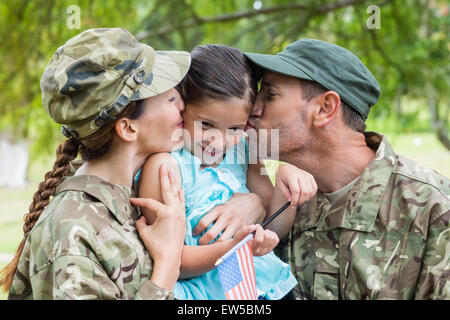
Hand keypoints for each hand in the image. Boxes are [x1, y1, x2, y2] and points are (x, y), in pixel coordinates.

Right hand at [130, 164, 185, 289]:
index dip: (139, 201)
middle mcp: (175, 211)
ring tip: (172, 172)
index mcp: (166, 212)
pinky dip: (180, 196)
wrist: (170, 259)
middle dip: (165, 177)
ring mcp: (180, 215)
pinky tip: (180, 190)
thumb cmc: (156, 247)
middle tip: (163, 165)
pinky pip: (181, 204)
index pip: (150, 202)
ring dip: (174, 184)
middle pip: (168, 190)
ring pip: (177, 195)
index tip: (131, 200)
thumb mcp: (145, 233)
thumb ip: (141, 222)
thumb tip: (142, 217)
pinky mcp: (182, 220)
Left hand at [193, 193, 265, 244]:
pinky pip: (234, 241)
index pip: (203, 222)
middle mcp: (226, 217)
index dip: (196, 230)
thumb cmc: (237, 202)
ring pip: (222, 241)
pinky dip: (228, 246)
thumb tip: (201, 219)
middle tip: (200, 245)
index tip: (194, 234)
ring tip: (210, 250)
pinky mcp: (244, 230)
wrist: (256, 202)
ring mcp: (235, 224)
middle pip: (211, 234)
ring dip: (215, 247)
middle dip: (203, 242)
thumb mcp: (224, 203)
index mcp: (219, 209)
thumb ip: (216, 211)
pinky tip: (224, 249)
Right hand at [233, 224, 278, 255]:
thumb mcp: (238, 236)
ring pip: (273, 238)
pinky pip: (276, 240)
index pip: (259, 240)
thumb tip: (254, 227)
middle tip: (257, 229)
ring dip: (268, 232)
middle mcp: (260, 252)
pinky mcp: (270, 249)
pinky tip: (265, 235)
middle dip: (263, 230)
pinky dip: (272, 234)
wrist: (241, 250)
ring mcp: (266, 251)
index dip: (259, 230)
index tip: (255, 226)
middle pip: (268, 238)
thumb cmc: (239, 241)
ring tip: (261, 233)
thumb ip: (244, 231)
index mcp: (252, 249)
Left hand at [276, 164, 316, 206]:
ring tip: (299, 198)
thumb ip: (286, 193)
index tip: (292, 204)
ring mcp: (307, 176)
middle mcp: (301, 175)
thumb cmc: (283, 176)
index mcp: (292, 176)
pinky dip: (310, 194)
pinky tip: (304, 195)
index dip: (295, 200)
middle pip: (304, 192)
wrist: (287, 168)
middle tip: (296, 203)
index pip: (296, 190)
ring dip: (305, 198)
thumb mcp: (280, 185)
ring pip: (310, 192)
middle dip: (300, 200)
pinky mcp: (311, 177)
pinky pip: (314, 189)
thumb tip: (292, 201)